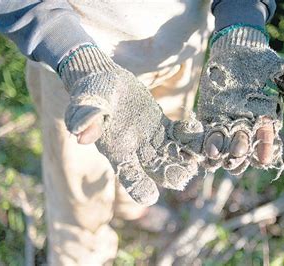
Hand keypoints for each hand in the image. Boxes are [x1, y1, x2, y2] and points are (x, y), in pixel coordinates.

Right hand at [60, 45, 203, 204]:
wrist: (102, 79)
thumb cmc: (90, 93)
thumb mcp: (86, 103)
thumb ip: (87, 118)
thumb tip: (80, 135)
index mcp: (117, 151)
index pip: (128, 176)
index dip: (138, 187)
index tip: (150, 197)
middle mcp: (136, 151)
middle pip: (157, 170)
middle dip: (172, 174)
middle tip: (186, 174)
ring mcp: (152, 140)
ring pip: (173, 155)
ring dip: (188, 158)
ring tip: (202, 156)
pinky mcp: (163, 126)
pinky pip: (181, 135)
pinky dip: (192, 136)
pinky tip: (202, 131)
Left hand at [197, 26, 283, 174]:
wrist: (238, 50)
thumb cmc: (262, 62)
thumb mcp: (279, 72)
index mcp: (264, 118)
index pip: (265, 137)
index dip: (264, 148)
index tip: (263, 159)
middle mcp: (246, 123)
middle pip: (243, 143)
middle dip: (240, 150)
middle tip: (236, 155)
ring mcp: (227, 120)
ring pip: (225, 142)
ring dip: (220, 150)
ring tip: (214, 155)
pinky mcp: (211, 115)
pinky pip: (208, 131)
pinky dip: (205, 140)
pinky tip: (202, 149)